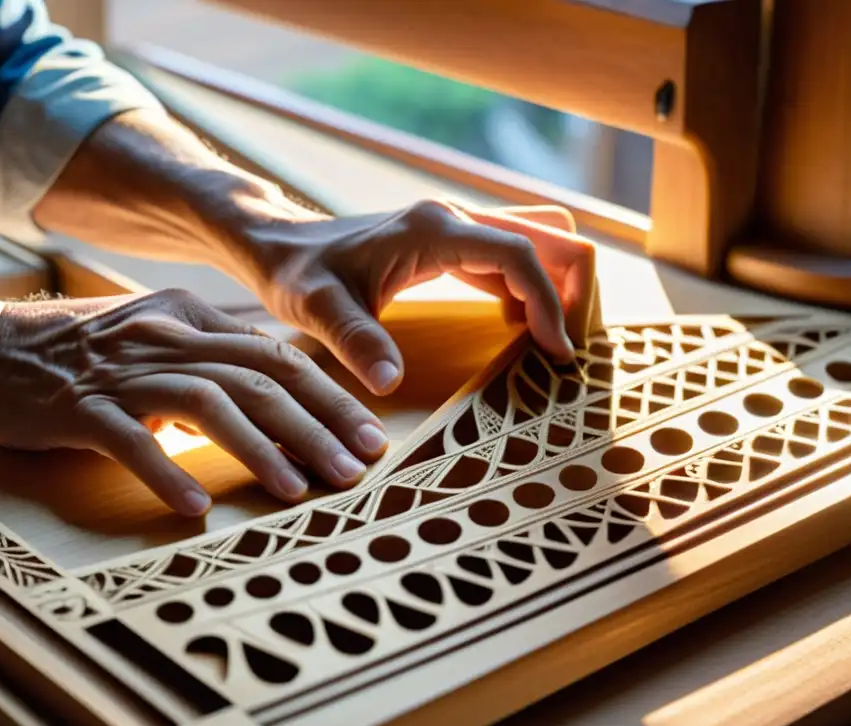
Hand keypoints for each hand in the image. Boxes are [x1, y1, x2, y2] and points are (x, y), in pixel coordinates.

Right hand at [0, 289, 388, 516]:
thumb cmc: (85, 351)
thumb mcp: (159, 335)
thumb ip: (215, 356)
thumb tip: (281, 392)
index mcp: (192, 319)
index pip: (277, 356)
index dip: (330, 397)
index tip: (369, 436)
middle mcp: (167, 339)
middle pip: (258, 380)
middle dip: (315, 425)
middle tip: (355, 468)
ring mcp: (125, 373)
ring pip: (208, 405)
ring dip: (260, 449)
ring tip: (298, 490)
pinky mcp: (82, 407)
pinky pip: (131, 440)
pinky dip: (167, 472)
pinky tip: (196, 506)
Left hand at [222, 198, 595, 394]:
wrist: (278, 246)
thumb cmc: (297, 273)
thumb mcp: (319, 309)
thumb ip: (355, 340)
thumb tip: (390, 383)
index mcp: (434, 230)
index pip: (519, 255)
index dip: (548, 302)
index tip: (557, 352)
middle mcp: (453, 218)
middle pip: (547, 233)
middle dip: (572, 285)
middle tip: (570, 344)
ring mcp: (455, 227)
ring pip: (536, 240)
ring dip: (557, 283)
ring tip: (555, 340)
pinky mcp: (451, 242)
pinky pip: (512, 258)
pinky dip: (531, 289)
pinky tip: (521, 329)